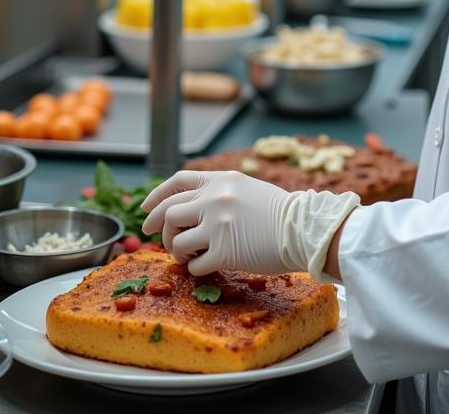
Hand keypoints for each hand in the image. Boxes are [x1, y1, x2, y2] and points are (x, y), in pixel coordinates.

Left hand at [140, 170, 359, 279]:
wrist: (302, 229)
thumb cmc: (281, 212)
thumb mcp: (247, 189)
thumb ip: (220, 192)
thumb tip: (193, 207)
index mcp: (221, 180)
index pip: (178, 182)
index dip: (157, 195)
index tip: (146, 208)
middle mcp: (214, 199)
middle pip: (169, 212)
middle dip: (157, 227)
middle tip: (153, 237)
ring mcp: (217, 225)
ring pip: (176, 240)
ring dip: (176, 250)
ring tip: (187, 254)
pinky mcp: (223, 252)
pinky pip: (194, 264)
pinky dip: (194, 267)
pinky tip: (204, 266)